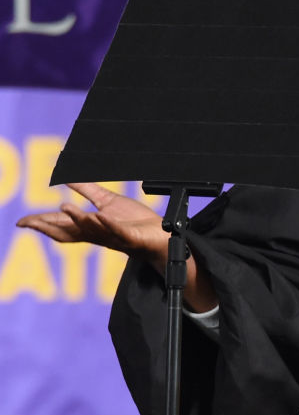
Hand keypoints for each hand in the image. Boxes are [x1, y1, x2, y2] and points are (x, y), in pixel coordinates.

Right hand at [16, 183, 218, 310]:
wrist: (161, 234)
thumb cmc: (134, 221)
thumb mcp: (107, 202)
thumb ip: (87, 190)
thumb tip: (65, 178)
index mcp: (90, 227)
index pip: (60, 226)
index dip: (40, 224)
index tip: (21, 222)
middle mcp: (98, 234)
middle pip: (69, 233)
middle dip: (49, 227)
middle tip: (29, 222)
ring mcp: (114, 236)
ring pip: (92, 230)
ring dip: (77, 219)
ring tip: (64, 207)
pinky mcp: (131, 237)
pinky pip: (117, 231)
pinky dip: (107, 224)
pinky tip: (99, 215)